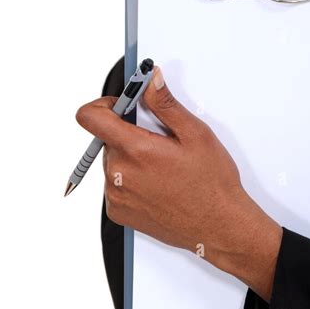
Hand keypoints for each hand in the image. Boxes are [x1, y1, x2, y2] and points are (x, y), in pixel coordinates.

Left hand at [75, 65, 282, 300]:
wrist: (218, 227)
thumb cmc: (211, 184)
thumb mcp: (196, 134)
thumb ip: (166, 104)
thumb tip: (150, 81)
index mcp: (135, 150)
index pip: (90, 117)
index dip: (105, 104)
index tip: (123, 104)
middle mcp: (119, 174)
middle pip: (107, 137)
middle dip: (130, 132)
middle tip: (160, 141)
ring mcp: (116, 196)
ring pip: (113, 160)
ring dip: (131, 156)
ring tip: (163, 167)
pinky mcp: (118, 212)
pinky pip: (115, 184)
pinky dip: (131, 179)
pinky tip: (158, 184)